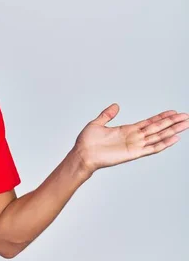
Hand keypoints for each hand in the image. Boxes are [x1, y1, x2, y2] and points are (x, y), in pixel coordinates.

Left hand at [73, 103, 188, 174]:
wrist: (82, 154)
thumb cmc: (87, 142)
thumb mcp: (97, 123)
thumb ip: (107, 115)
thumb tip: (115, 106)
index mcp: (127, 130)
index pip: (149, 122)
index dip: (161, 117)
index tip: (173, 112)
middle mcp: (134, 137)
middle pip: (158, 128)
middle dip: (172, 122)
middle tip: (187, 117)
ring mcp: (135, 145)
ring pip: (158, 136)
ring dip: (172, 131)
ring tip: (186, 124)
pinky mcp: (134, 153)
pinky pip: (152, 148)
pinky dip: (164, 143)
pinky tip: (175, 138)